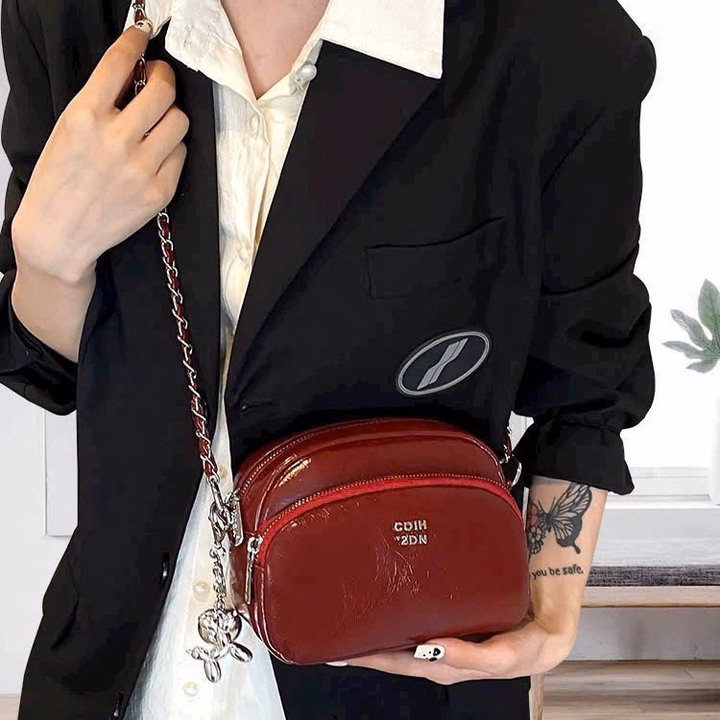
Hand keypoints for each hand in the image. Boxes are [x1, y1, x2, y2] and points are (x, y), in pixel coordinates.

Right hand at [11, 21, 188, 284]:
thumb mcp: (67, 130)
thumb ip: (100, 102)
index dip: (136, 42)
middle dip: (164, 78)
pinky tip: (156, 155)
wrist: (59, 233)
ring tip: (157, 124)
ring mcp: (140, 167)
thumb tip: (134, 76)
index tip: (143, 37)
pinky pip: (182, 155)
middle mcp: (116, 139)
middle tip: (159, 81)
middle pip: (163, 90)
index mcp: (84, 116)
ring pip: (179, 121)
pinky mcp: (159, 191)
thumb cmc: (60, 180)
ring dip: (171, 116)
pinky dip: (172, 150)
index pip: (119, 62)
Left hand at [338, 610, 577, 685]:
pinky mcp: (447, 618)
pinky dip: (397, 612)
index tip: (340, 649)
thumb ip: (470, 656)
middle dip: (362, 644)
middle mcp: (436, 651)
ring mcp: (439, 635)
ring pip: (400, 633)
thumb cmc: (523, 647)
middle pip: (390, 650)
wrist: (544, 628)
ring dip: (376, 626)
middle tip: (332, 627)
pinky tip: (385, 599)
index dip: (368, 657)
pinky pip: (416, 616)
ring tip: (349, 613)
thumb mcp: (501, 656)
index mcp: (444, 664)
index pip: (396, 662)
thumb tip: (434, 649)